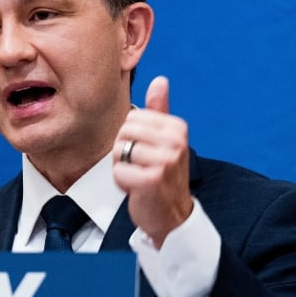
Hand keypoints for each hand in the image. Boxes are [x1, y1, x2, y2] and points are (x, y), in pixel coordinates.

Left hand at [112, 76, 194, 247]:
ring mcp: (165, 161)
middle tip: (141, 167)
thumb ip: (160, 109)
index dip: (132, 137)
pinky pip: (118, 172)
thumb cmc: (164, 176)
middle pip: (124, 132)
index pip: (132, 117)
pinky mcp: (152, 180)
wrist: (172, 216)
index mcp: (177, 127)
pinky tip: (136, 189)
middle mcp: (175, 142)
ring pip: (119, 151)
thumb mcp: (166, 140)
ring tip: (139, 177)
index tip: (146, 153)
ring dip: (123, 168)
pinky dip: (122, 184)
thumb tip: (159, 80)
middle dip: (125, 151)